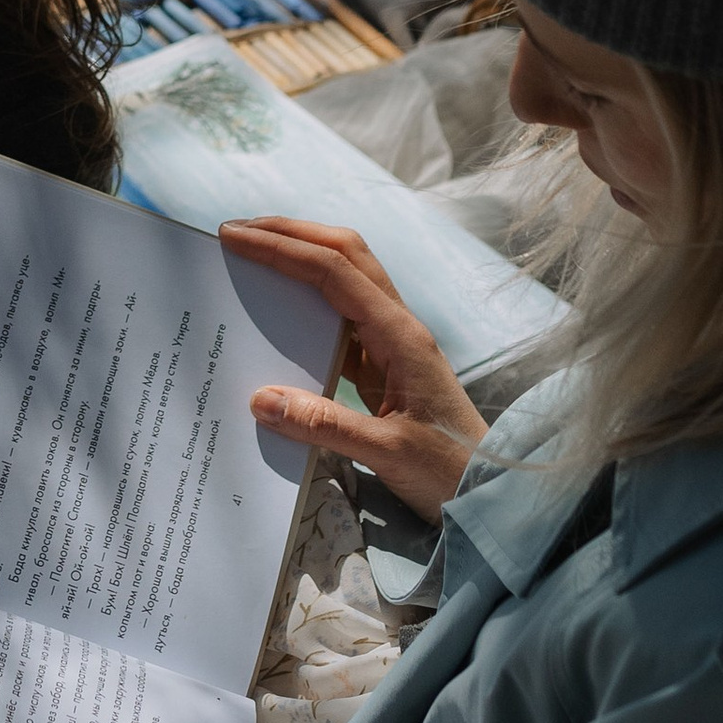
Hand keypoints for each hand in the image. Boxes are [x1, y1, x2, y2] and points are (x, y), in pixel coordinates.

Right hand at [223, 216, 487, 516]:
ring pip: (344, 279)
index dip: (282, 249)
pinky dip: (305, 303)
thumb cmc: (447, 470)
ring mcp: (391, 343)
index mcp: (400, 336)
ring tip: (251, 260)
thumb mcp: (388, 453)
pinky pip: (339, 318)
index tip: (234, 239)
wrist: (487, 489)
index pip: (334, 272)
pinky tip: (276, 316)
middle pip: (344, 255)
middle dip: (291, 234)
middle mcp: (397, 327)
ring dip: (299, 259)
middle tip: (237, 233)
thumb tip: (260, 399)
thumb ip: (325, 425)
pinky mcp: (383, 365)